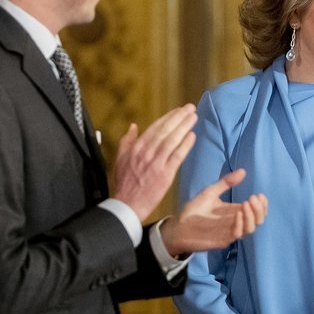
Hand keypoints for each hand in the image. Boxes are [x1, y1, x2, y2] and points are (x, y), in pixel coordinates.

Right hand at [112, 104, 197, 221]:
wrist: (126, 204)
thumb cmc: (124, 183)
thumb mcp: (120, 158)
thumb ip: (127, 141)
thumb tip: (133, 126)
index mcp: (136, 148)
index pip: (155, 127)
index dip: (168, 117)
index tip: (178, 110)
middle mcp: (146, 152)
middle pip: (165, 130)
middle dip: (179, 117)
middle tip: (190, 108)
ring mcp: (156, 163)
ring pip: (172, 140)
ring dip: (184, 127)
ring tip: (194, 117)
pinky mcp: (165, 174)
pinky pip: (177, 156)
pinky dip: (185, 145)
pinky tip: (192, 136)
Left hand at [160, 169, 267, 256]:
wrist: (177, 227)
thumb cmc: (193, 211)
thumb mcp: (210, 192)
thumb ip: (226, 183)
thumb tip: (243, 171)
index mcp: (235, 212)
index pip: (256, 211)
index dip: (262, 205)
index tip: (259, 194)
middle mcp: (236, 222)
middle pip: (257, 220)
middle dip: (260, 210)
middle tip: (254, 198)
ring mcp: (230, 232)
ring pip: (250, 229)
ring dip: (252, 216)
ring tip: (246, 204)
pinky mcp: (223, 240)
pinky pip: (237, 234)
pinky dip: (240, 223)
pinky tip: (237, 213)